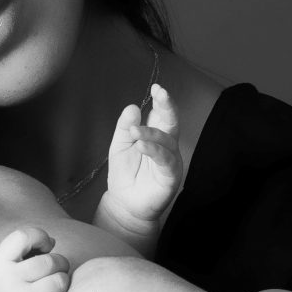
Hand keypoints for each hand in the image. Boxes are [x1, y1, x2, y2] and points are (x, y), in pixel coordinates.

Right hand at [0, 228, 93, 291]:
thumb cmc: (3, 291)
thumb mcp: (1, 267)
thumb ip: (23, 252)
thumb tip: (53, 242)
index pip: (23, 237)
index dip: (40, 237)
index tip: (46, 246)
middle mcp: (9, 280)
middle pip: (48, 261)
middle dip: (59, 263)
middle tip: (56, 271)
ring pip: (58, 281)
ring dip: (64, 282)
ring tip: (58, 286)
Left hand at [102, 84, 182, 230]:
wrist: (125, 203)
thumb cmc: (125, 175)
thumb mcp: (120, 145)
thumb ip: (126, 127)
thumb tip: (133, 106)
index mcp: (156, 135)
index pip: (161, 114)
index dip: (162, 100)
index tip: (157, 87)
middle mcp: (167, 145)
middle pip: (172, 121)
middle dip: (167, 106)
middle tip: (160, 93)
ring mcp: (171, 159)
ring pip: (167, 140)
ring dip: (151, 133)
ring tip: (134, 133)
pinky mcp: (171, 175)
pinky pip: (165, 159)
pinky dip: (154, 150)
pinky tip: (142, 145)